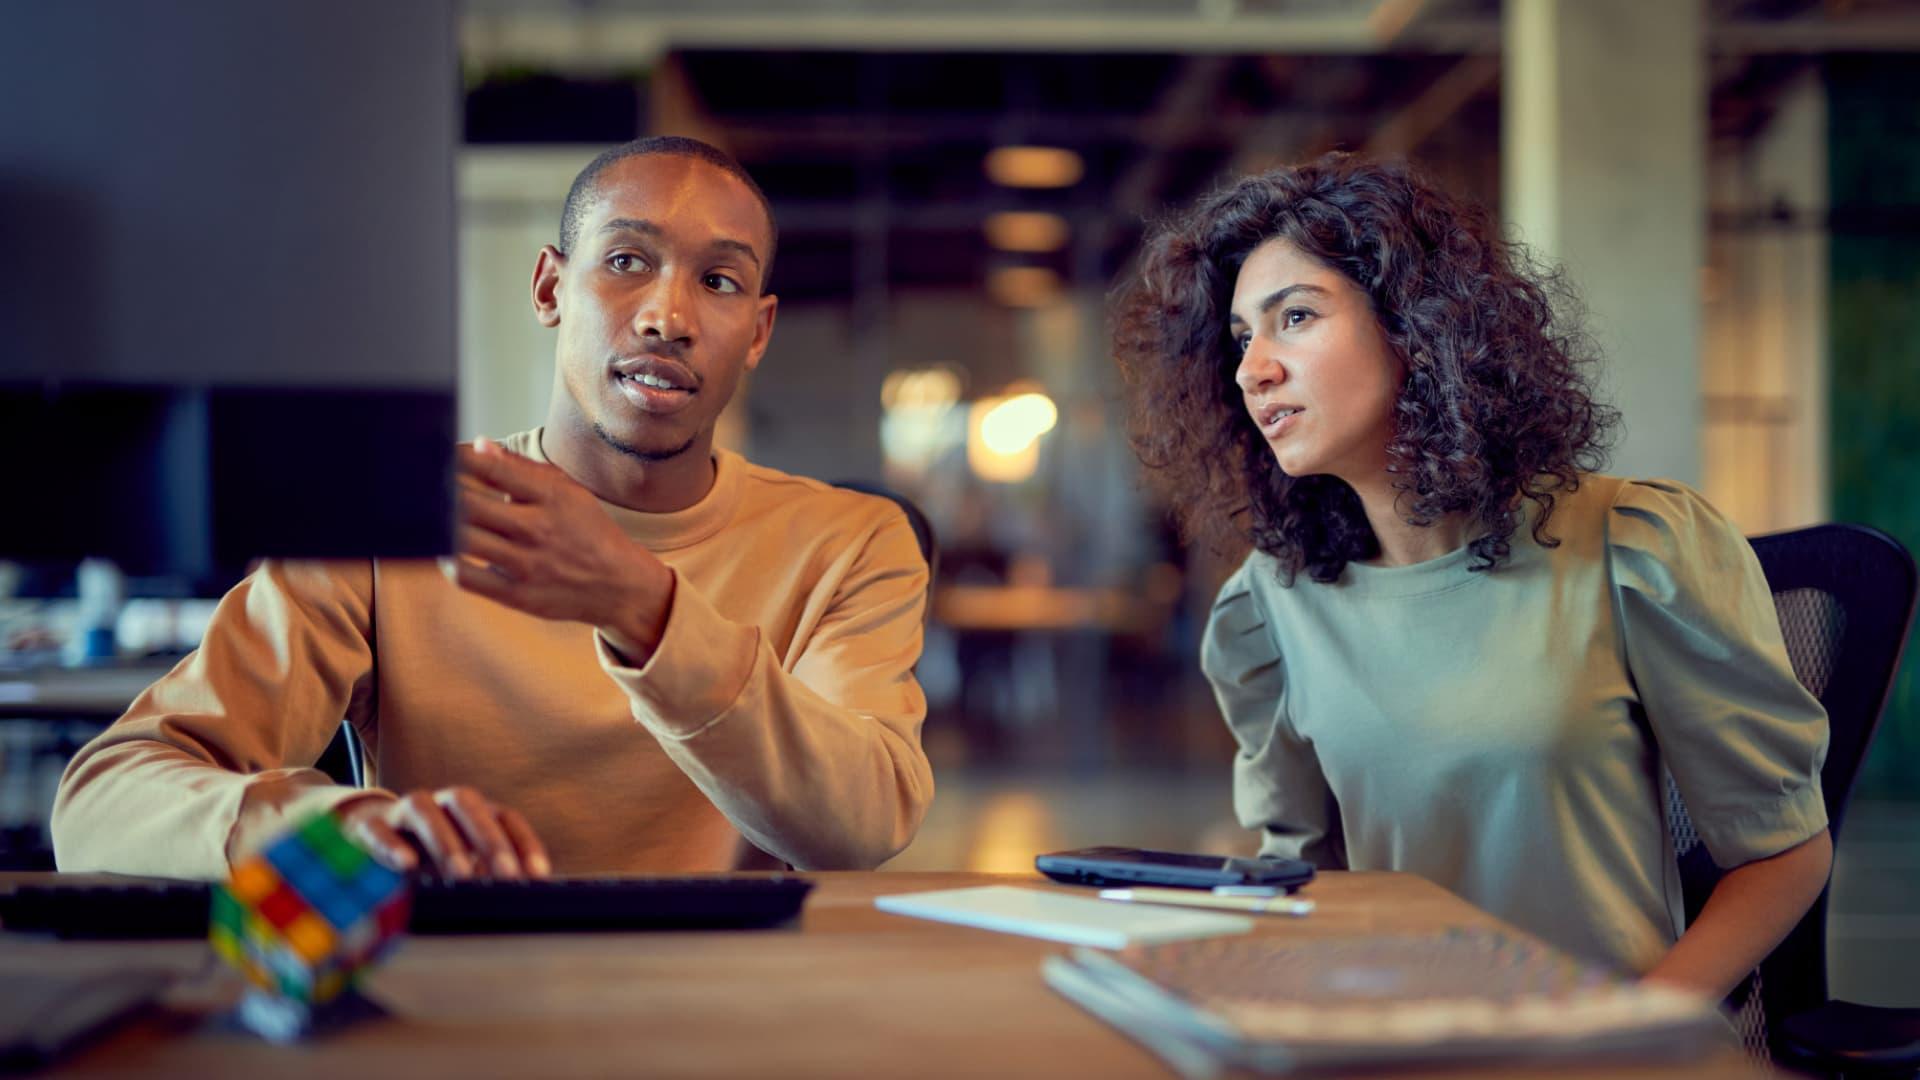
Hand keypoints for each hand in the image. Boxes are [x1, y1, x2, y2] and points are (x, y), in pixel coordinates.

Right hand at [338, 788, 550, 879]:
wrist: (367, 832)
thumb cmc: (427, 852)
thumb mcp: (461, 862)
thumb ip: (487, 875)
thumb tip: (523, 905)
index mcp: (471, 811)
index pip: (505, 816)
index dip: (524, 843)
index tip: (537, 876)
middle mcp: (440, 803)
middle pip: (468, 804)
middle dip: (489, 839)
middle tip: (506, 875)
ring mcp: (402, 811)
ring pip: (424, 810)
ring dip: (446, 841)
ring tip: (460, 874)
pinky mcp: (367, 825)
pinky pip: (378, 829)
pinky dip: (392, 844)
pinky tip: (406, 865)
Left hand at [450, 437, 674, 661]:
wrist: (619, 585)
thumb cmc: (587, 531)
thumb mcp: (567, 491)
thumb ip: (522, 469)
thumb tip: (478, 445)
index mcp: (552, 496)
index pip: (492, 470)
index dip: (457, 460)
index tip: (439, 455)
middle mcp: (539, 529)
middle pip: (470, 504)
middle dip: (441, 492)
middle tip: (422, 485)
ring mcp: (527, 565)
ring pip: (464, 540)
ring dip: (441, 525)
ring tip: (430, 515)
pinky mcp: (518, 596)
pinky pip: (467, 578)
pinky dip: (448, 561)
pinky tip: (445, 550)